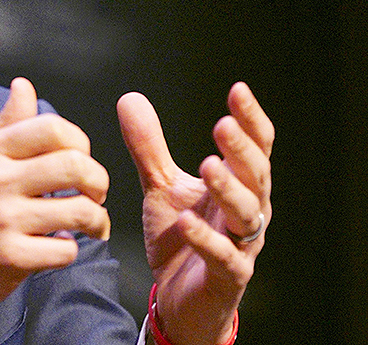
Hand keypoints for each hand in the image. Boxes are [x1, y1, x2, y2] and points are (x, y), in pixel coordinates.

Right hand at [0, 78, 110, 338]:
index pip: (52, 128)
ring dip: (94, 220)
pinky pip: (65, 250)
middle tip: (94, 194)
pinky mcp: (9, 258)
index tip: (79, 159)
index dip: (80, 142)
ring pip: (79, 210)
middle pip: (76, 166)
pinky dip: (68, 251)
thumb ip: (3, 125)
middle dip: (98, 181)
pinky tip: (55, 247)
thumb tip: (24, 86)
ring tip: (89, 225)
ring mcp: (2, 221)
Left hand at [118, 83, 273, 344]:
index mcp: (238, 184)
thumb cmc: (180, 236)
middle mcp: (248, 211)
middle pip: (256, 176)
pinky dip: (206, 239)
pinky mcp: (228, 276)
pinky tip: (187, 222)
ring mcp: (242, 245)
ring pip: (246, 214)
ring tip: (207, 167)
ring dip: (228, 189)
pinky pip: (224, 256)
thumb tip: (130, 97)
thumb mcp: (161, 185)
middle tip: (222, 126)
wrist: (179, 298)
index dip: (250, 120)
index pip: (255, 147)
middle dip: (241, 150)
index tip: (238, 90)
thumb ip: (149, 146)